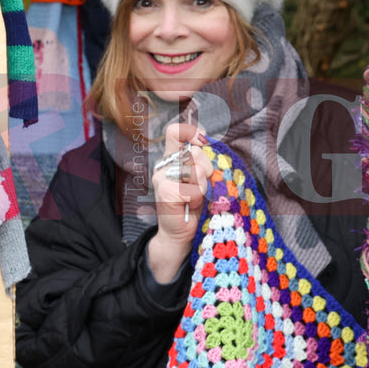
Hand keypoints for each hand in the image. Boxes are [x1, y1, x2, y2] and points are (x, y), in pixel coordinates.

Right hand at [147, 123, 212, 283]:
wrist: (181, 235)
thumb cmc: (195, 206)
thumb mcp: (203, 179)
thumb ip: (203, 161)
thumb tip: (206, 141)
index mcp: (172, 158)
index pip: (175, 131)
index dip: (191, 132)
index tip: (202, 142)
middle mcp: (164, 165)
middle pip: (194, 152)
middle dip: (207, 168)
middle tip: (204, 185)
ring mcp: (161, 178)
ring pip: (195, 169)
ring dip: (203, 186)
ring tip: (197, 198)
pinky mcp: (164, 192)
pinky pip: (192, 188)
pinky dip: (197, 198)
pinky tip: (191, 205)